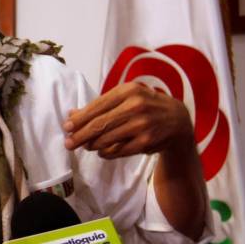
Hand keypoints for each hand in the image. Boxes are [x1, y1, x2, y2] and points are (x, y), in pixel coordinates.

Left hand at [62, 81, 194, 158]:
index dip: (79, 119)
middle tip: (69, 143)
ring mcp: (142, 124)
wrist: (177, 120)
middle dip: (80, 135)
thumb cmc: (145, 106)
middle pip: (99, 124)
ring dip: (93, 145)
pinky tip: (102, 152)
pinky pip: (118, 150)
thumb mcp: (126, 98)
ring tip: (87, 146)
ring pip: (107, 139)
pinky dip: (107, 153)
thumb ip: (100, 106)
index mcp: (128, 90)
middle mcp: (136, 105)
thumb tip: (71, 115)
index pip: (96, 107)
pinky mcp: (146, 141)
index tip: (67, 128)